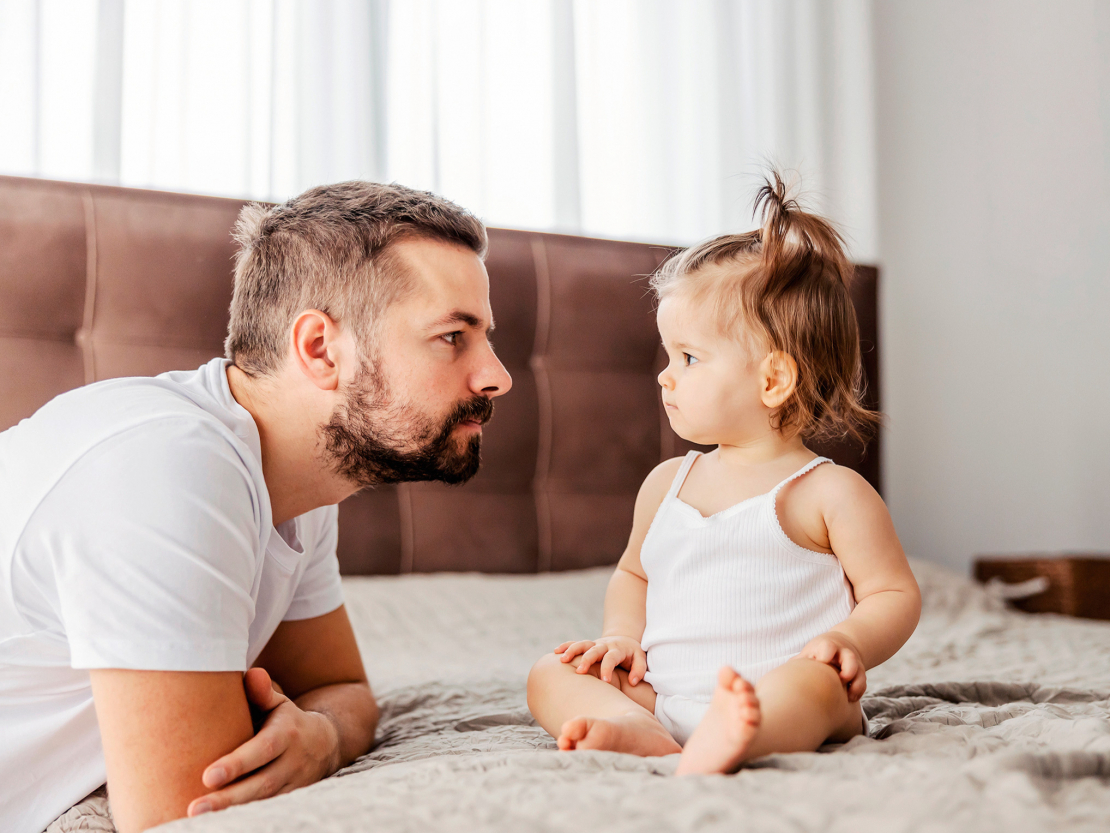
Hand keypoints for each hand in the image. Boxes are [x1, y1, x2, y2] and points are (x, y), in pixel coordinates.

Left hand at [187, 667, 339, 816]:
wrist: (325, 744)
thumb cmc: (286, 721)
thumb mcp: (278, 703)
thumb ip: (262, 692)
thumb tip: (252, 675)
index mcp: (287, 734)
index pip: (263, 750)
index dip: (238, 764)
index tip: (209, 775)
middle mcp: (292, 762)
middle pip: (261, 784)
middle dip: (228, 799)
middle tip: (195, 809)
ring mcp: (292, 784)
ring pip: (263, 802)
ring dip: (232, 812)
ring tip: (198, 819)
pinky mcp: (288, 800)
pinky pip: (266, 811)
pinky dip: (244, 817)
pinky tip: (218, 824)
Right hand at [554, 636, 646, 684]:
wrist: (624, 640)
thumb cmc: (632, 655)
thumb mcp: (640, 659)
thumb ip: (639, 670)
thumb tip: (633, 681)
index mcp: (617, 649)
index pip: (611, 658)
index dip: (607, 668)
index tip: (604, 681)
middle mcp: (604, 645)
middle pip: (594, 650)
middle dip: (586, 660)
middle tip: (580, 671)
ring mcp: (594, 644)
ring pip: (582, 644)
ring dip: (572, 651)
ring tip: (562, 660)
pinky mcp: (587, 645)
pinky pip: (575, 643)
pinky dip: (566, 646)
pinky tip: (556, 652)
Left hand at [798, 632, 866, 701]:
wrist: (841, 644)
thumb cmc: (818, 652)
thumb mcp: (809, 653)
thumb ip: (799, 663)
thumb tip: (781, 677)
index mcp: (826, 646)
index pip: (828, 647)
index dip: (826, 654)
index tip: (822, 662)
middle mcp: (843, 653)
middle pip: (850, 658)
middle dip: (847, 670)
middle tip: (840, 680)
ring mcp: (853, 663)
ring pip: (859, 672)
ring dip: (855, 684)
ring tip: (848, 695)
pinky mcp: (860, 673)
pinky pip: (862, 683)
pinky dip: (858, 691)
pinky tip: (850, 699)